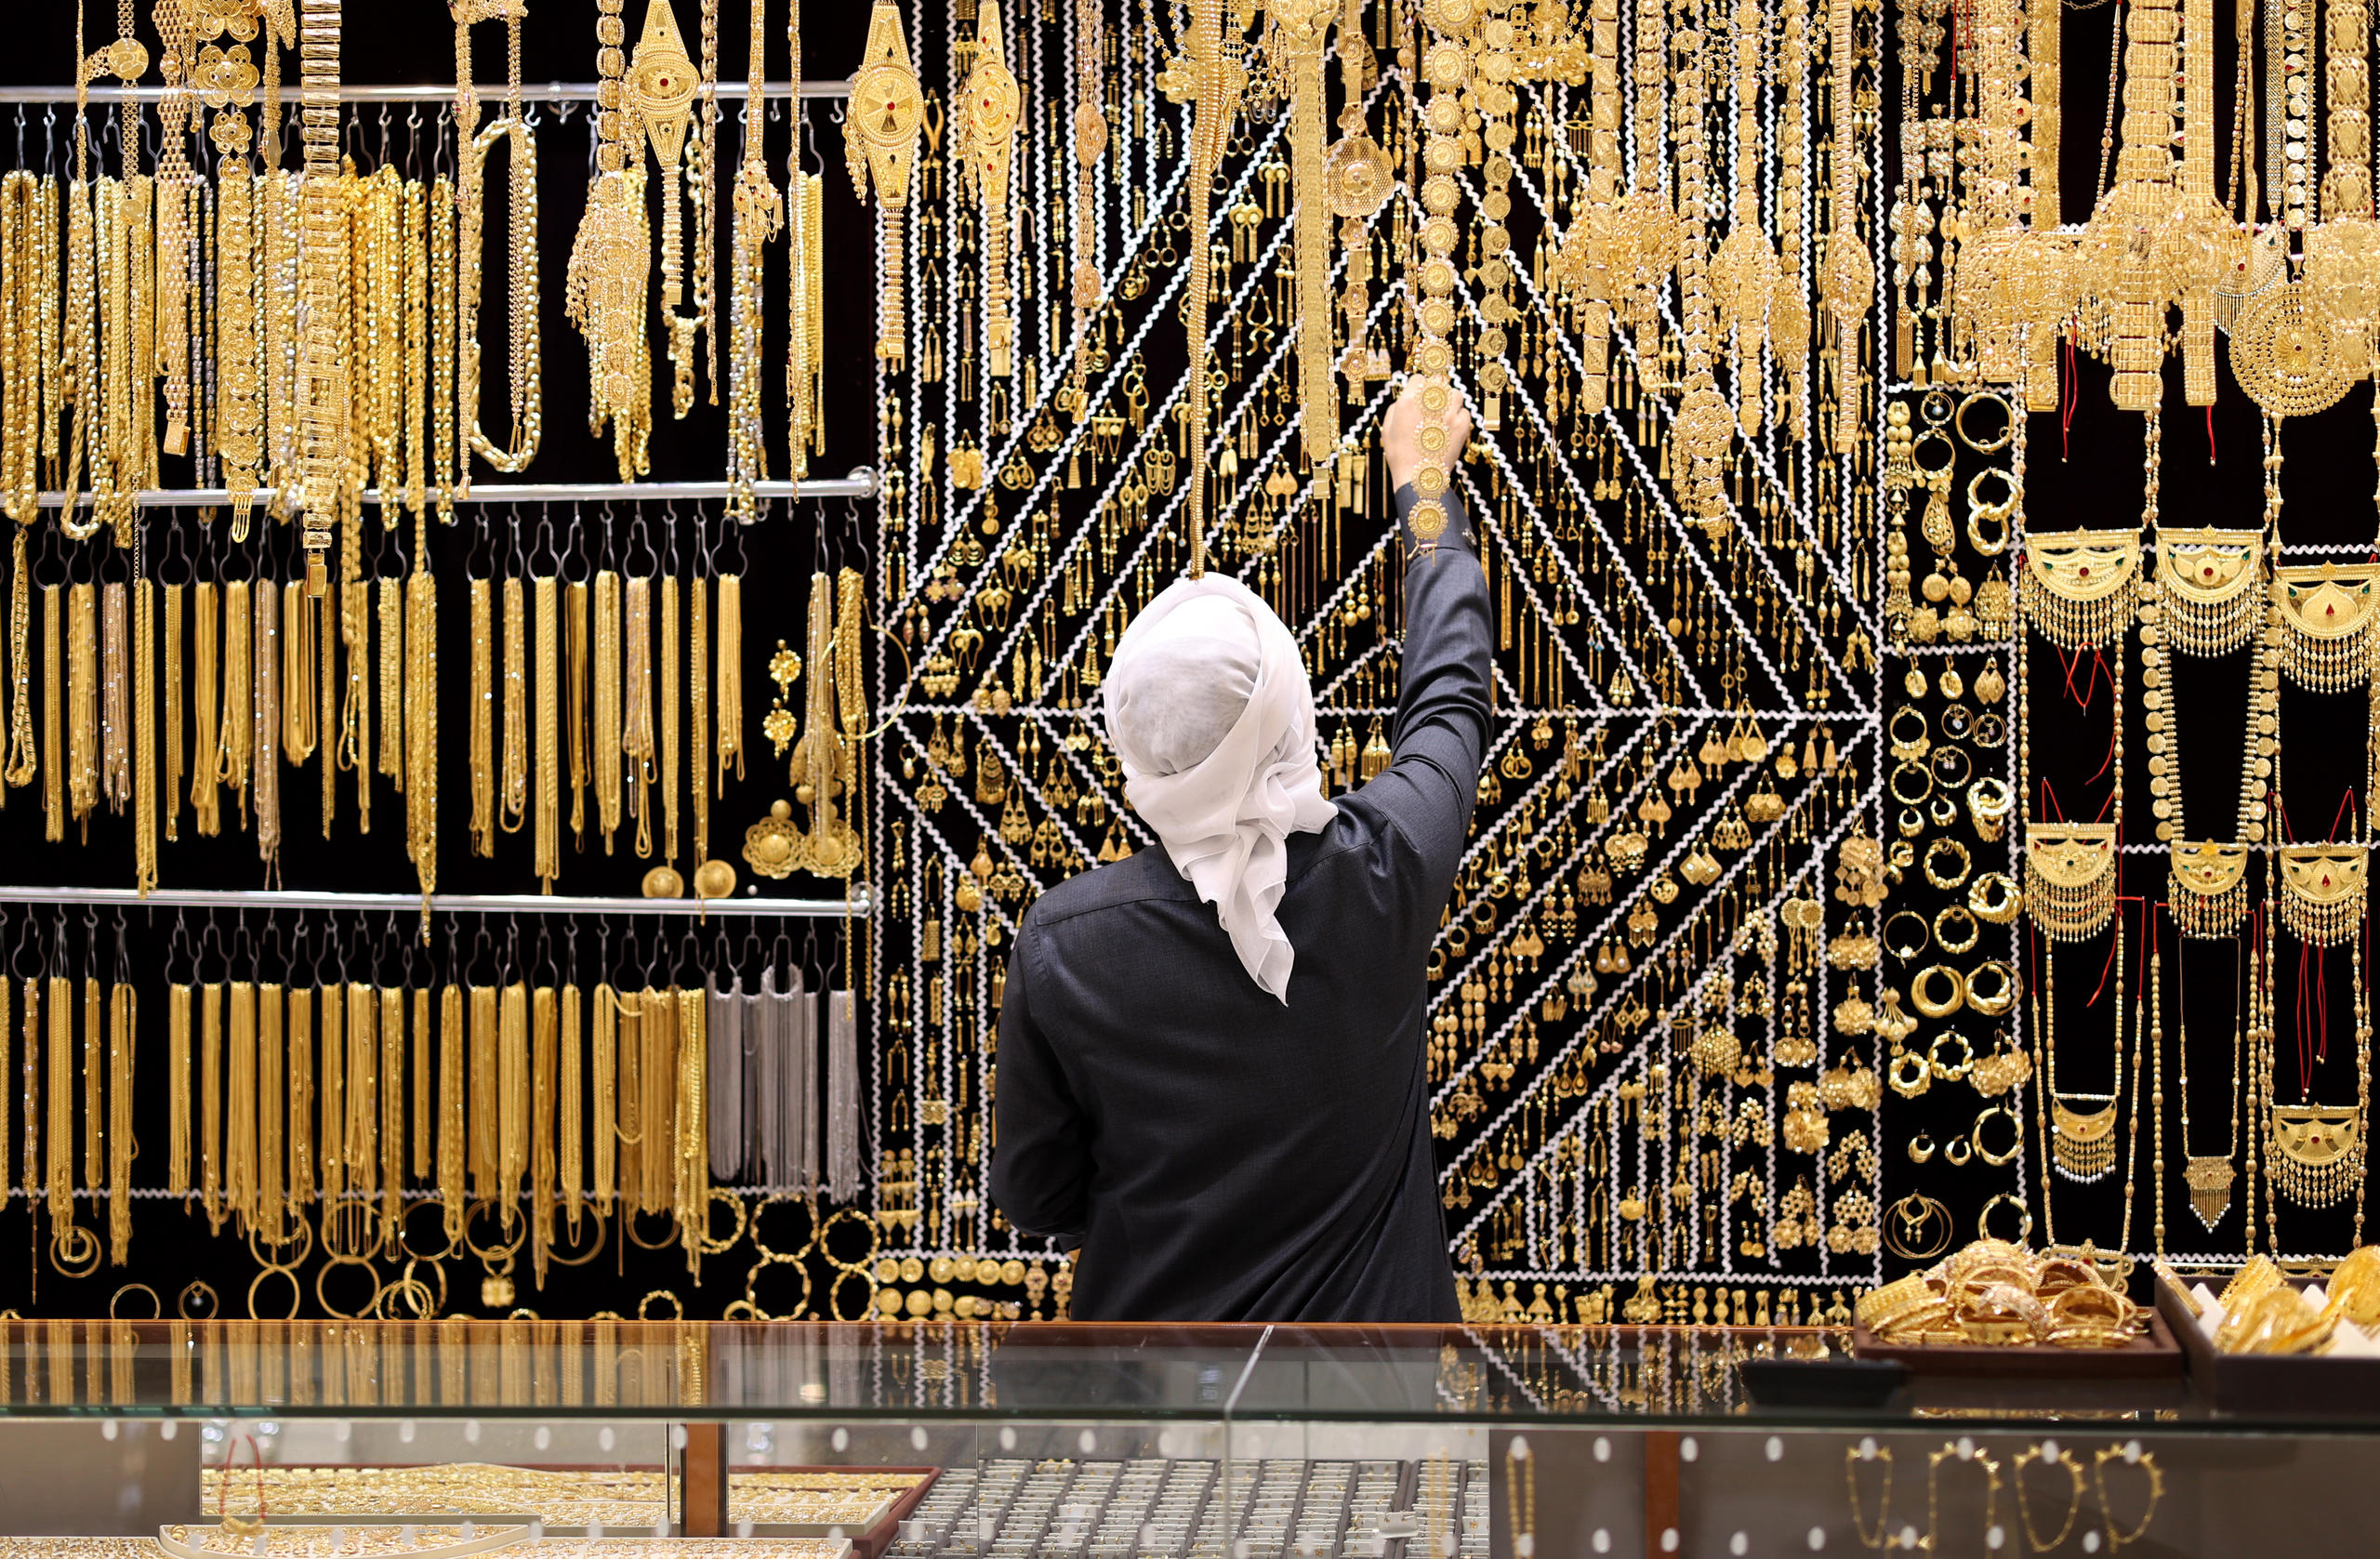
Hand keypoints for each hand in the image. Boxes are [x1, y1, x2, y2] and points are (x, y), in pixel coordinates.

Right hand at [1380, 376, 1471, 490]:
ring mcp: (1449, 413)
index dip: (1417, 387)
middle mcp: (1430, 404)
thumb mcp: (1387, 430)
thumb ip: (1395, 409)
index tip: (1418, 396)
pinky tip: (1451, 425)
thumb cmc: (1400, 456)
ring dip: (1450, 400)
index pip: (1418, 379)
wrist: (1420, 477)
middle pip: (1438, 381)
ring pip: (1455, 393)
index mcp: (1408, 402)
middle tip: (1433, 402)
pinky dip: (1459, 416)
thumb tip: (1404, 399)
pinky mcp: (1462, 425)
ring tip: (1444, 412)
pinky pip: (1464, 411)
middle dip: (1435, 390)